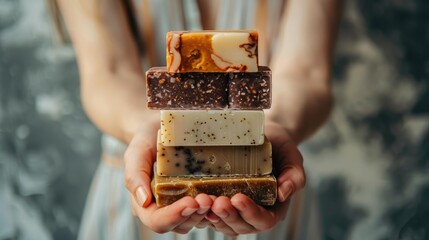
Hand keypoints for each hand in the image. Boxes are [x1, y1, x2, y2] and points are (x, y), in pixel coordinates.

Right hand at [124, 117, 213, 233]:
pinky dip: (218, 208)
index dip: (174, 216)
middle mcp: (165, 210)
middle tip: (208, 198)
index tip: (190, 202)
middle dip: (195, 214)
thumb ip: (134, 175)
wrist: (161, 129)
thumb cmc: (146, 141)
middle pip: (180, 225)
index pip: (157, 221)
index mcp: (145, 205)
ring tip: (219, 198)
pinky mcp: (198, 198)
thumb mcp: (136, 152)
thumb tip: (143, 200)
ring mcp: (183, 206)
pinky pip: (209, 212)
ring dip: (209, 213)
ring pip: (197, 221)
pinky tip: (226, 196)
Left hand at [204, 120, 305, 235]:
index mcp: (274, 209)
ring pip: (224, 223)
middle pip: (241, 226)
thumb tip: (283, 193)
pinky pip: (211, 214)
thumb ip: (294, 177)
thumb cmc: (280, 149)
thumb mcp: (293, 158)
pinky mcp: (221, 202)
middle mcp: (253, 214)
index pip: (263, 220)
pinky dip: (203, 211)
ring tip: (204, 201)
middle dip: (228, 216)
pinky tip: (195, 200)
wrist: (265, 138)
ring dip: (213, 216)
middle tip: (218, 201)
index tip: (239, 198)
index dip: (251, 213)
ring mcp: (236, 211)